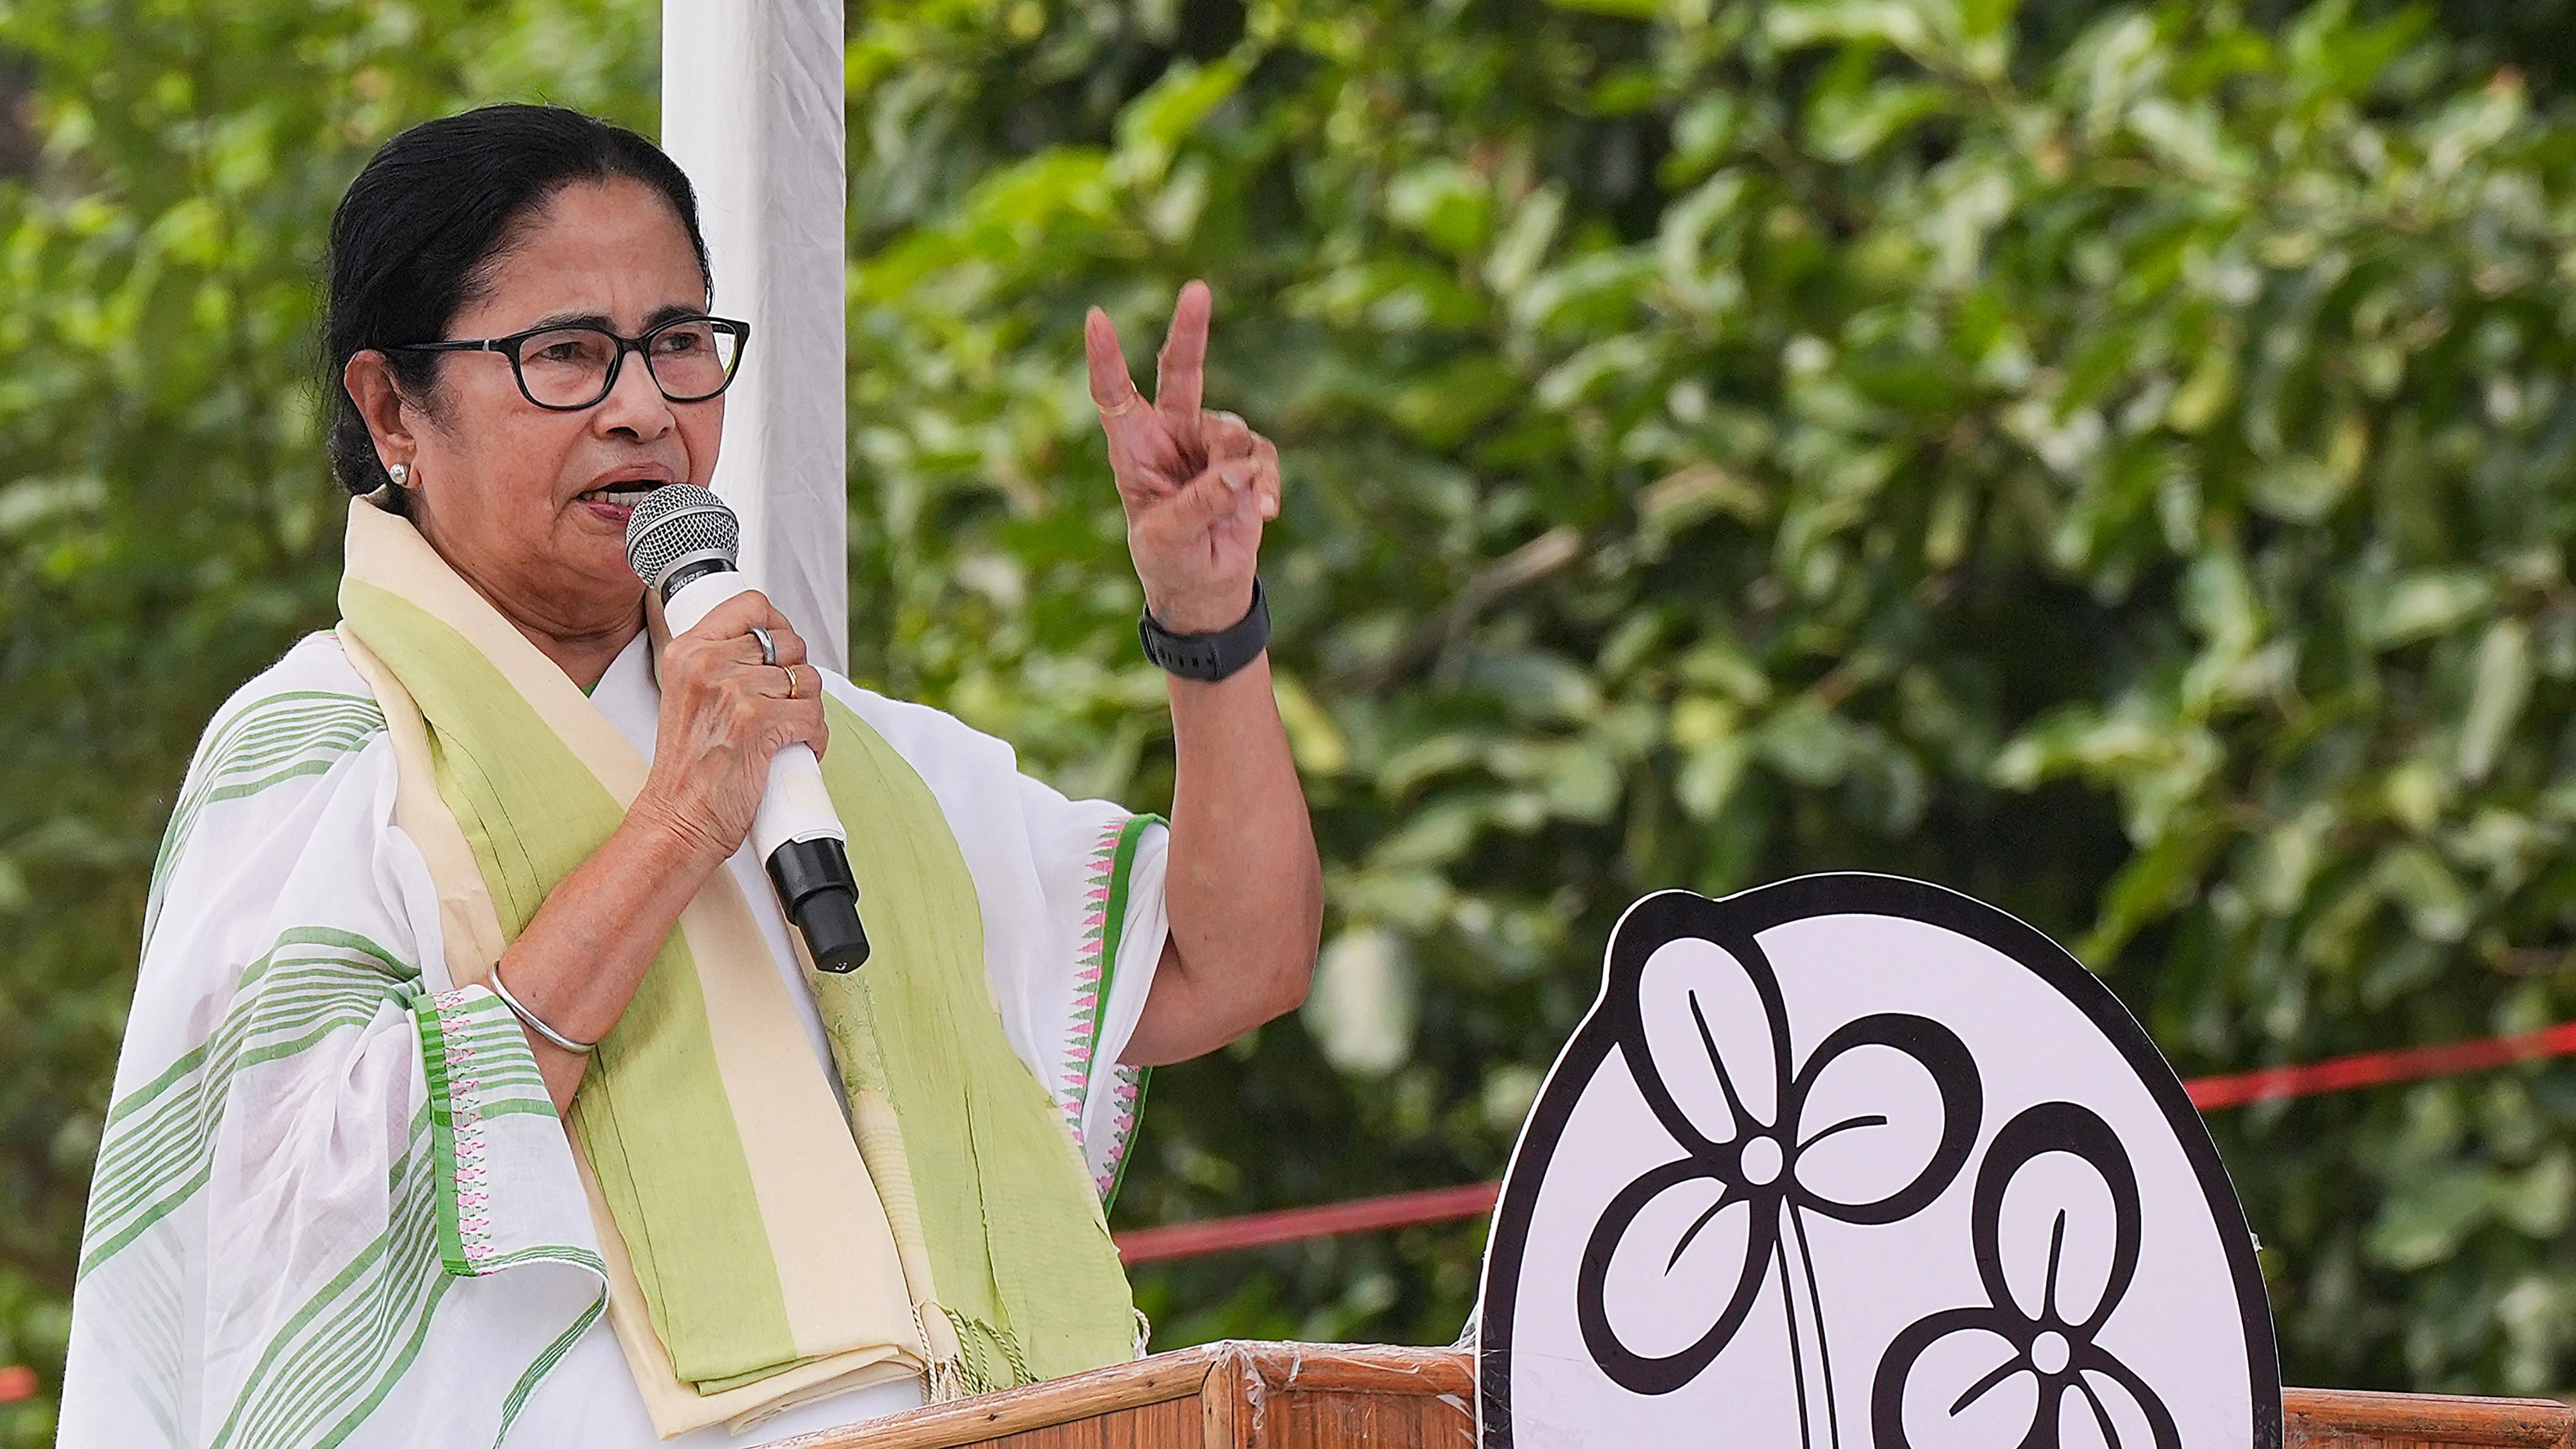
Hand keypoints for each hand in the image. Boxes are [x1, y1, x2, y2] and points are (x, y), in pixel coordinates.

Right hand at [630, 590, 826, 863]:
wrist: (678, 819)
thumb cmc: (689, 767)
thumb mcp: (689, 696)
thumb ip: (721, 664)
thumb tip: (772, 643)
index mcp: (688, 651)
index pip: (752, 605)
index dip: (778, 625)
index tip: (780, 652)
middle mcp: (708, 663)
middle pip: (788, 643)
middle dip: (796, 677)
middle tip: (783, 706)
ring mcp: (734, 691)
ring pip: (808, 680)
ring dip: (808, 710)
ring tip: (786, 732)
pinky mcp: (758, 723)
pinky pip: (814, 714)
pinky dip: (815, 737)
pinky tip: (797, 749)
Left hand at [1085, 280, 1282, 633]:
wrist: (1205, 586)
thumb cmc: (1169, 558)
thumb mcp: (1168, 537)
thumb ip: (1200, 502)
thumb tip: (1239, 470)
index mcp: (1133, 446)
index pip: (1114, 394)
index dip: (1106, 358)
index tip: (1096, 318)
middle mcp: (1171, 434)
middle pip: (1181, 372)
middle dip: (1190, 331)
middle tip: (1197, 289)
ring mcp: (1210, 444)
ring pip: (1232, 432)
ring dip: (1235, 470)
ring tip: (1232, 510)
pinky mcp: (1246, 462)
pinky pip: (1261, 457)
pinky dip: (1264, 483)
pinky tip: (1264, 511)